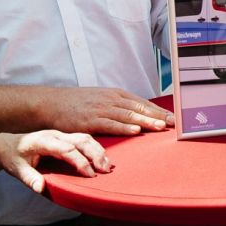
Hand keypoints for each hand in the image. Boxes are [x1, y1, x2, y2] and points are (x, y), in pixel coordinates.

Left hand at [0, 131, 110, 192]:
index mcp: (43, 141)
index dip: (80, 162)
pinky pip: (84, 139)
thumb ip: (29, 178)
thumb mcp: (15, 169)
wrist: (7, 143)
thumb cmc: (12, 156)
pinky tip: (102, 157)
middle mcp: (55, 135)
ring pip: (85, 138)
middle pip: (81, 140)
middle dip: (95, 154)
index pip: (67, 150)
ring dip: (98, 150)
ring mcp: (61, 134)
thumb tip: (40, 188)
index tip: (89, 175)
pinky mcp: (65, 136)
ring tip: (107, 165)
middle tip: (104, 170)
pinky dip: (95, 147)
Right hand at [37, 86, 172, 134]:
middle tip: (173, 123)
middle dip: (158, 115)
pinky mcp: (90, 120)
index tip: (173, 117)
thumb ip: (119, 106)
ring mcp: (101, 109)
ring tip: (160, 127)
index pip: (142, 103)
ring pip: (128, 116)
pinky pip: (110, 124)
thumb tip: (138, 116)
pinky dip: (124, 128)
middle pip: (139, 108)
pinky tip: (135, 131)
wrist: (52, 103)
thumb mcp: (102, 100)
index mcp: (116, 95)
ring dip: (146, 121)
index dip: (159, 110)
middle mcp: (111, 100)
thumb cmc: (78, 103)